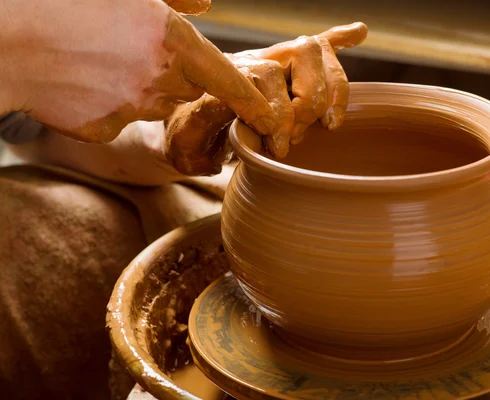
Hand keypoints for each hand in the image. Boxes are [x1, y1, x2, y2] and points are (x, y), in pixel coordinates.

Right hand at [0, 0, 276, 142]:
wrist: (3, 38)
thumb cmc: (64, 0)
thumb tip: (207, 2)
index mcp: (172, 41)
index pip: (227, 80)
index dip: (252, 102)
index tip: (273, 122)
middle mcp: (160, 79)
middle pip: (187, 88)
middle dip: (173, 74)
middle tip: (133, 48)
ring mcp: (132, 109)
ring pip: (153, 102)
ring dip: (140, 86)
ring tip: (99, 57)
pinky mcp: (104, 129)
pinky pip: (120, 118)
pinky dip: (109, 103)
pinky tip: (80, 78)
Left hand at [165, 22, 367, 173]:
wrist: (189, 123)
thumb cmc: (191, 135)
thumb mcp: (186, 139)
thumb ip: (203, 124)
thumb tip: (231, 112)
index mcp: (227, 73)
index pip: (262, 76)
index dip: (276, 114)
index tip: (278, 146)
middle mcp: (256, 60)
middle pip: (300, 55)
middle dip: (306, 103)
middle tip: (293, 140)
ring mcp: (275, 61)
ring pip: (317, 51)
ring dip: (331, 87)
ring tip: (327, 123)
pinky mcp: (289, 67)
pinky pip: (321, 46)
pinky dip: (341, 39)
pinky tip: (358, 33)